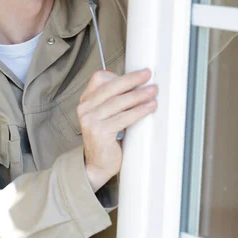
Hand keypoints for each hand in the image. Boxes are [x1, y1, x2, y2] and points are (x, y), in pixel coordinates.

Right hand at [78, 68, 157, 191]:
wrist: (97, 164)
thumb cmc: (105, 138)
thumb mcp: (105, 115)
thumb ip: (114, 100)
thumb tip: (137, 84)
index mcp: (86, 100)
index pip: (100, 79)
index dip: (120, 76)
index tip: (139, 74)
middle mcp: (85, 108)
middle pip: (110, 87)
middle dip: (132, 80)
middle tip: (147, 75)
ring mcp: (90, 120)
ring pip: (118, 102)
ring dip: (138, 95)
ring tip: (153, 91)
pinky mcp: (99, 132)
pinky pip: (123, 117)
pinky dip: (139, 111)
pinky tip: (149, 107)